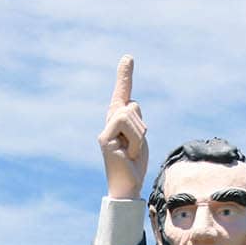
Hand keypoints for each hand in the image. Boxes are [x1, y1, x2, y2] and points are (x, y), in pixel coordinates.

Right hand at [97, 54, 148, 199]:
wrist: (127, 187)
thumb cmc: (134, 165)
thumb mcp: (139, 139)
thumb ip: (135, 120)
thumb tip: (131, 103)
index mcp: (118, 123)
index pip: (123, 95)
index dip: (125, 77)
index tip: (128, 57)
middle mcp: (109, 124)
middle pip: (133, 106)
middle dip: (140, 127)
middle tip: (134, 151)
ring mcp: (105, 131)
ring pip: (132, 115)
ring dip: (139, 137)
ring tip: (132, 153)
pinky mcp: (104, 138)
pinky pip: (128, 126)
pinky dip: (135, 142)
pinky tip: (129, 155)